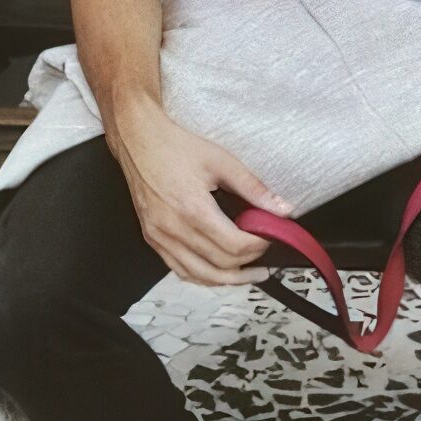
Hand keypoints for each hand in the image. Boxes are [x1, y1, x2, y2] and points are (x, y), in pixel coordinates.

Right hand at [111, 101, 294, 285]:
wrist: (139, 141)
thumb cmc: (176, 147)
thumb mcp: (222, 161)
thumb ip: (254, 188)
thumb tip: (282, 208)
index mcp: (192, 209)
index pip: (234, 246)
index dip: (259, 246)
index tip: (272, 238)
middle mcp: (173, 229)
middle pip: (220, 264)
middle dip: (249, 264)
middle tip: (266, 256)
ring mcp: (159, 237)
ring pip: (199, 275)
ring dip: (228, 279)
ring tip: (250, 274)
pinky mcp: (152, 239)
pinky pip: (180, 270)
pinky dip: (203, 276)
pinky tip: (219, 272)